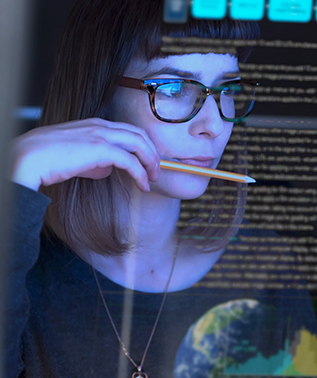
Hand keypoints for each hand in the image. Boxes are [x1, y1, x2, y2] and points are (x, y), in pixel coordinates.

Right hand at [10, 118, 159, 191]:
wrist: (30, 157)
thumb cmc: (49, 159)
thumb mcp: (77, 157)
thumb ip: (95, 161)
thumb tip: (108, 170)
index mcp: (96, 124)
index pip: (130, 130)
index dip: (144, 146)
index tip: (149, 162)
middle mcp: (101, 125)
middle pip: (140, 134)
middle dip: (153, 153)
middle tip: (156, 171)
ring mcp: (101, 135)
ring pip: (140, 143)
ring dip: (151, 162)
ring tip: (153, 178)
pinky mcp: (101, 149)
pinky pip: (131, 161)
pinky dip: (141, 173)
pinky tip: (143, 185)